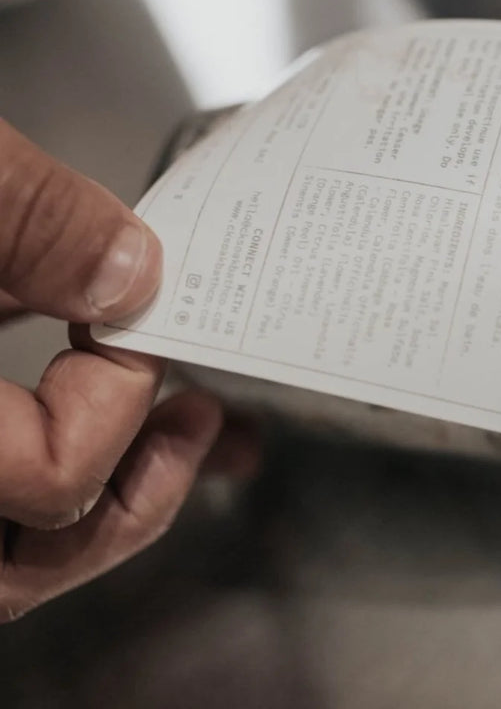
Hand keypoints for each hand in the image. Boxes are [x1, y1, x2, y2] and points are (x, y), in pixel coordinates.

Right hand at [0, 120, 255, 621]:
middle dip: (135, 494)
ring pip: (14, 553)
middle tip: (199, 421)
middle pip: (30, 563)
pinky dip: (74, 468)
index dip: (116, 401)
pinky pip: (4, 495)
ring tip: (184, 436)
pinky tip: (129, 420)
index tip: (135, 327)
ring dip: (110, 499)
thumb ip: (30, 219)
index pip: (48, 478)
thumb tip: (135, 269)